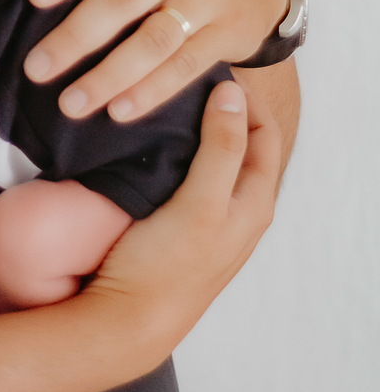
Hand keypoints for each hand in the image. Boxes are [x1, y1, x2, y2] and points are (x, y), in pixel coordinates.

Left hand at [23, 0, 288, 120]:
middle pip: (123, 1)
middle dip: (76, 37)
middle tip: (35, 67)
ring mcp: (208, 0)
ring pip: (154, 42)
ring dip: (109, 76)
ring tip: (68, 103)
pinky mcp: (227, 35)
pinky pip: (186, 67)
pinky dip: (152, 92)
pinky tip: (117, 112)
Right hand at [84, 79, 278, 345]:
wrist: (128, 320)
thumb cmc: (167, 266)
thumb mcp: (201, 202)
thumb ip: (221, 149)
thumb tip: (230, 94)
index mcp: (255, 203)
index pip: (264, 132)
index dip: (243, 97)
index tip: (207, 70)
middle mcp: (239, 211)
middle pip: (241, 144)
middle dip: (221, 109)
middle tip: (184, 82)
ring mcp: (210, 220)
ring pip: (214, 162)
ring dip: (198, 131)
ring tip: (166, 105)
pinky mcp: (181, 228)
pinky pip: (190, 179)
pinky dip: (180, 154)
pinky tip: (152, 145)